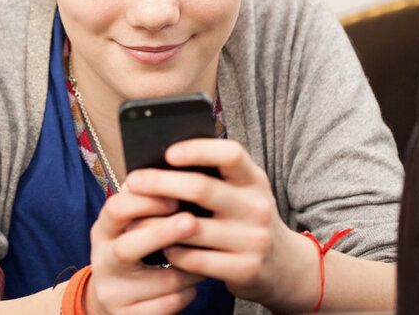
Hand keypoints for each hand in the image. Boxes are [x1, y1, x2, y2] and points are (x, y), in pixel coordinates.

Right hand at [87, 190, 206, 314]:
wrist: (110, 300)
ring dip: (190, 267)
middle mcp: (103, 262)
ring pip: (160, 281)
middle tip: (192, 222)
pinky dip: (188, 292)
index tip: (173, 197)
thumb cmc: (130, 250)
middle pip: (128, 248)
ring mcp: (113, 293)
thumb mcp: (127, 226)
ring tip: (208, 254)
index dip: (145, 202)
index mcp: (103, 231)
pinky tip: (194, 282)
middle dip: (162, 233)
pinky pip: (168, 305)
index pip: (116, 209)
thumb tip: (177, 173)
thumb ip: (144, 203)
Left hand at [123, 139, 317, 312]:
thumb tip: (159, 163)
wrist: (284, 267)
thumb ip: (214, 178)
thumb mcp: (242, 194)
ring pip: (193, 228)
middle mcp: (258, 206)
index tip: (168, 152)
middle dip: (161, 183)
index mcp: (255, 180)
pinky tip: (163, 247)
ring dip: (158, 223)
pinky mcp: (245, 269)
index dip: (198, 149)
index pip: (231, 154)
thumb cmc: (247, 220)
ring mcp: (253, 239)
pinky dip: (174, 252)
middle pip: (202, 188)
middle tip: (133, 181)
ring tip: (136, 219)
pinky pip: (196, 260)